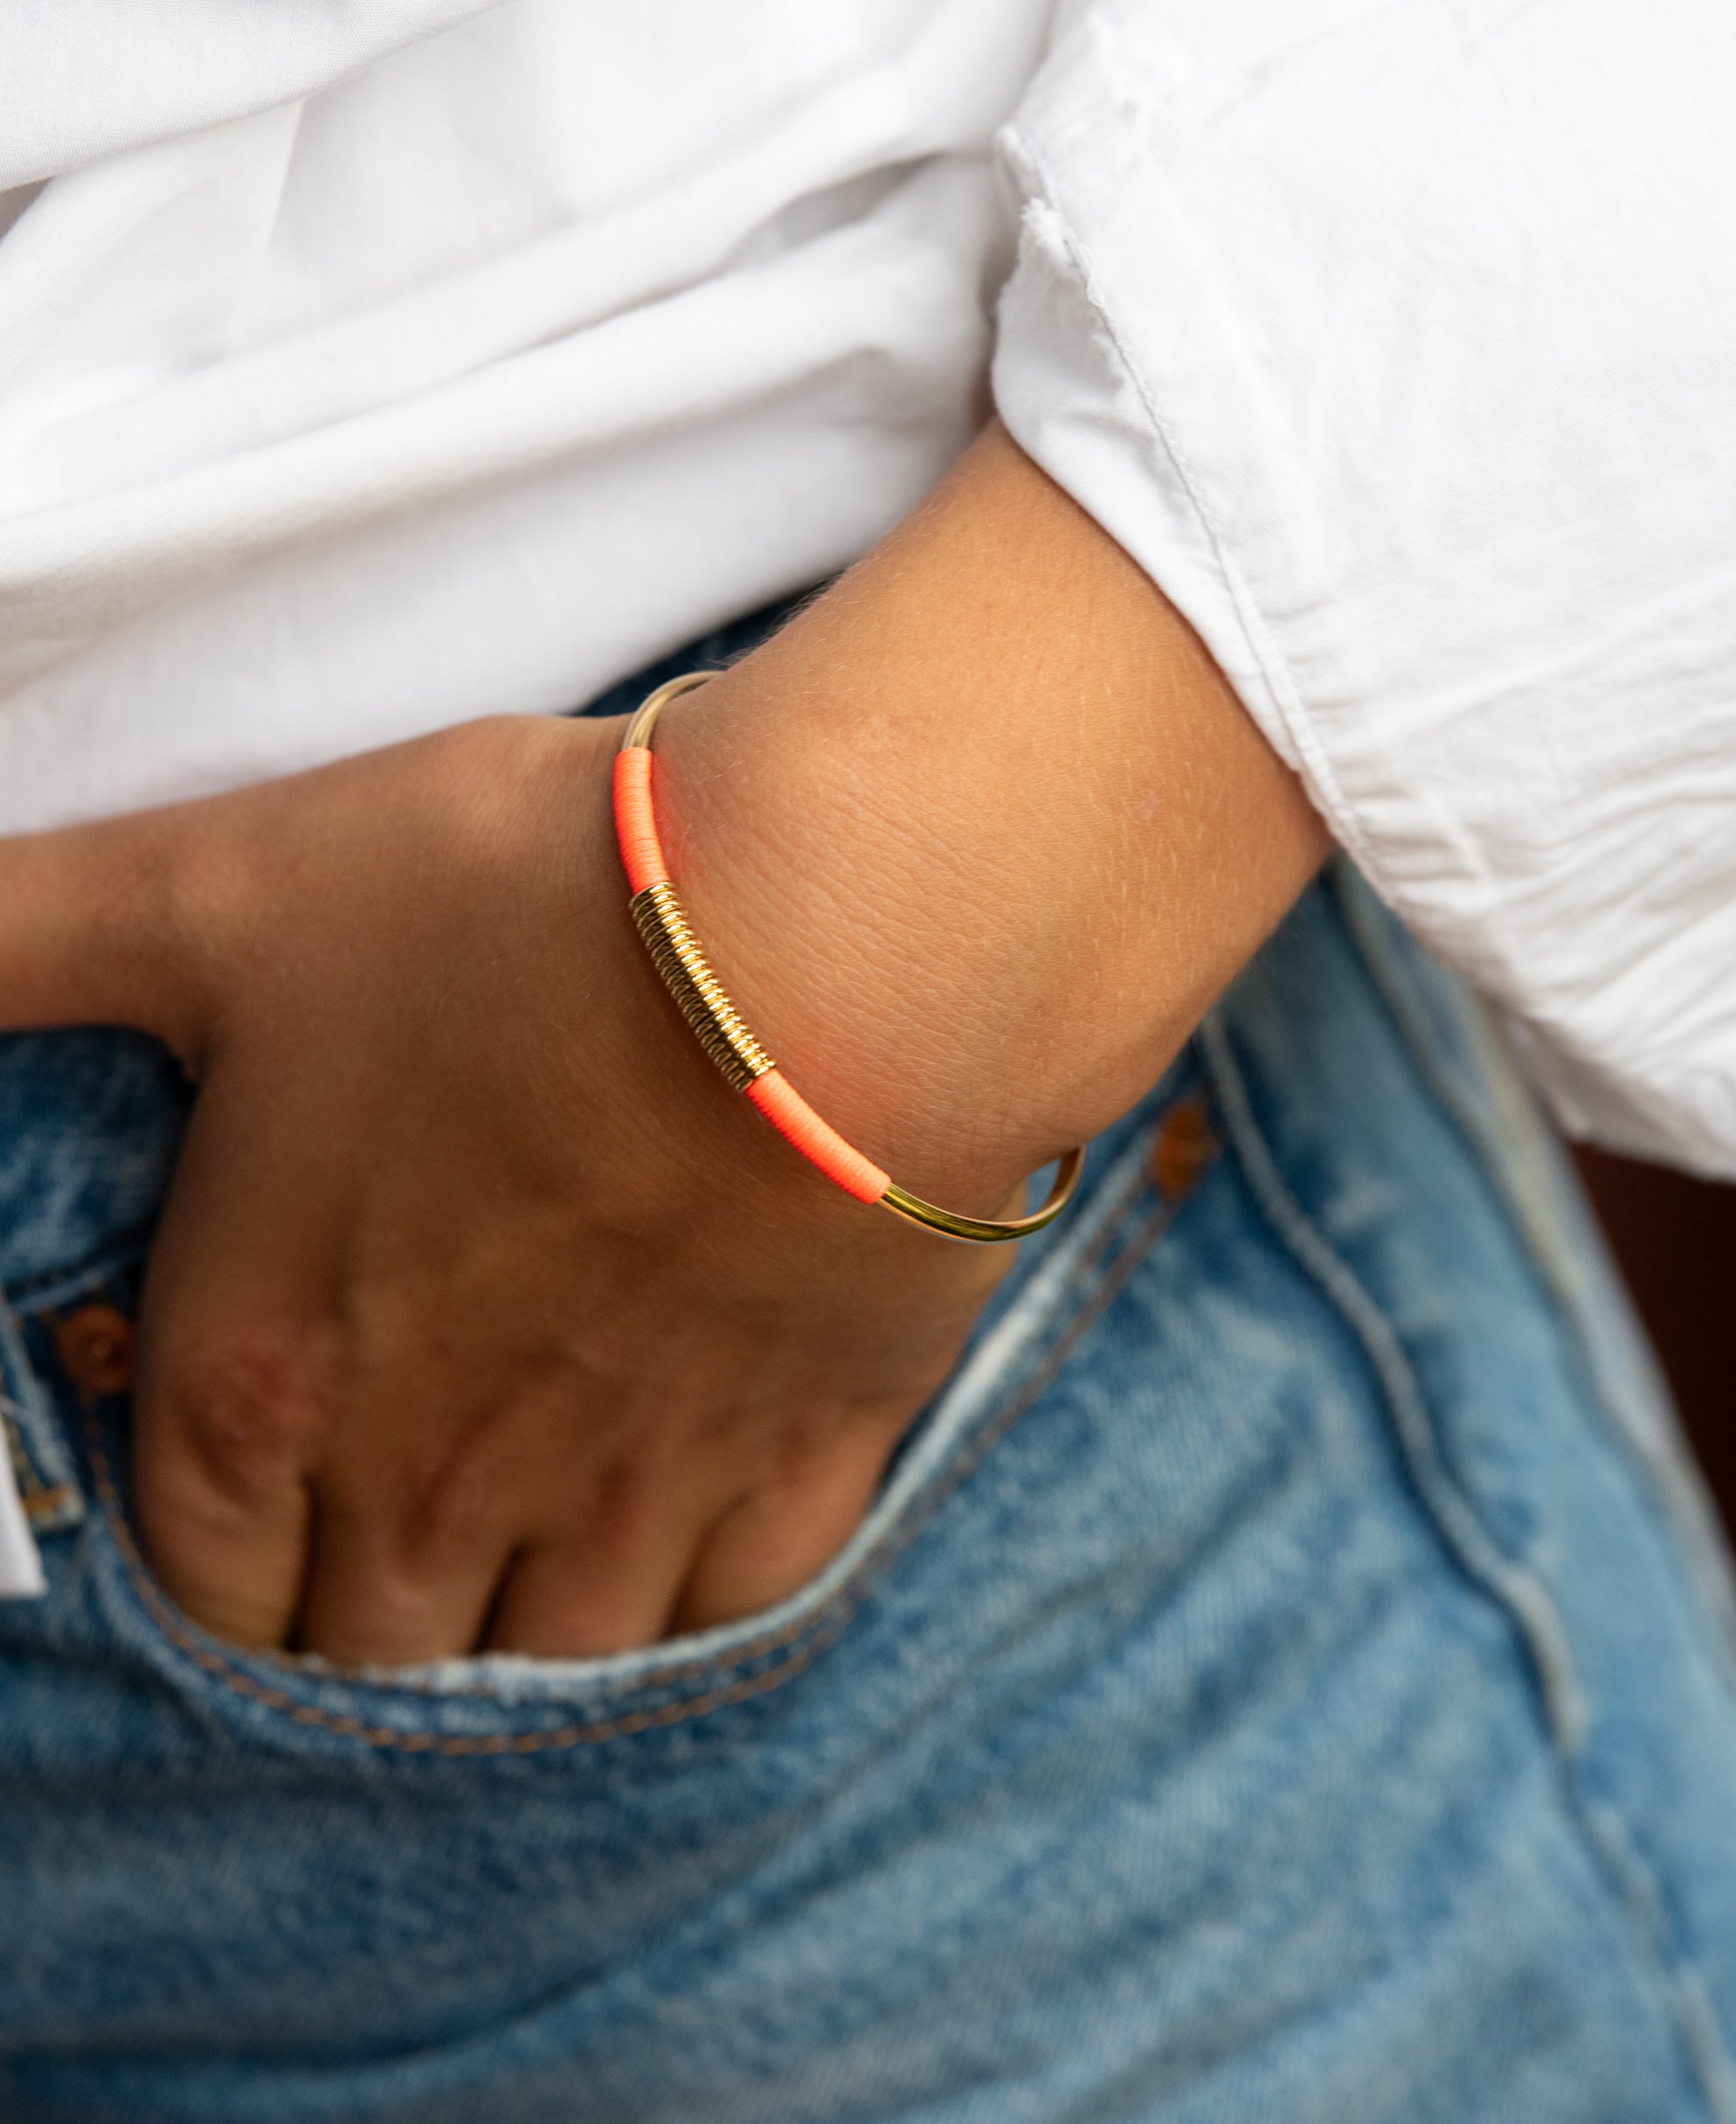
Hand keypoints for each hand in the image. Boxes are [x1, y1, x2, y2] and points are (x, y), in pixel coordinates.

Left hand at [0, 428, 1325, 1661]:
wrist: (841, 930)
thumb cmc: (516, 903)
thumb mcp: (219, 891)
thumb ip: (14, 938)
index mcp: (269, 1374)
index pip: (197, 1581)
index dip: (213, 1552)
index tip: (260, 1466)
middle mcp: (438, 1479)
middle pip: (369, 1646)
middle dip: (362, 1593)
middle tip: (395, 1481)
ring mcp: (631, 1487)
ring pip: (544, 1657)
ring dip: (520, 1613)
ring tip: (530, 1512)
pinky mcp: (805, 1452)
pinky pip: (723, 1609)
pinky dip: (688, 1587)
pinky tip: (681, 1507)